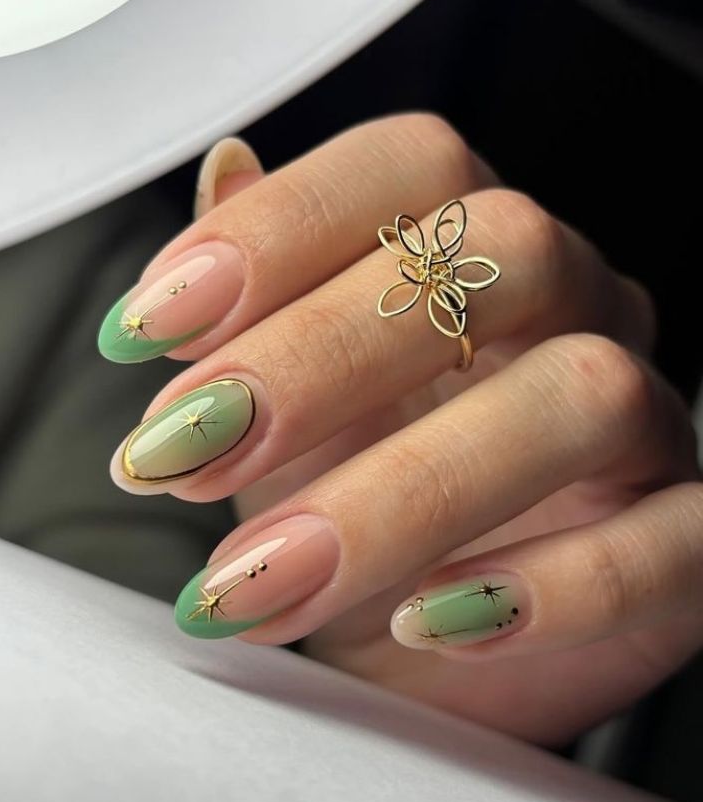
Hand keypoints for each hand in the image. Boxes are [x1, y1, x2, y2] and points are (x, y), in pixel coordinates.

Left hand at [98, 116, 700, 746]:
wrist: (414, 633)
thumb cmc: (347, 494)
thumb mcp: (282, 398)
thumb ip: (262, 289)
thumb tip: (225, 169)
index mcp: (473, 251)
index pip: (410, 171)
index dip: (280, 226)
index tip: (152, 326)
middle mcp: (572, 308)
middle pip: (499, 254)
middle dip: (322, 356)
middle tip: (186, 451)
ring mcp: (642, 421)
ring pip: (581, 396)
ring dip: (404, 495)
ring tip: (268, 577)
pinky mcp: (684, 538)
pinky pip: (672, 540)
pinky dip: (554, 587)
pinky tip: (430, 622)